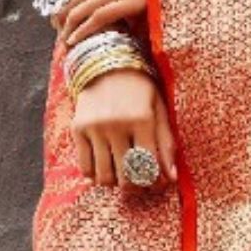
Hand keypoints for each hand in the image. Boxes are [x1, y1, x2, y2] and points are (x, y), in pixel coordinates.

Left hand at [51, 0, 150, 45]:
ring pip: (79, 12)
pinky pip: (97, 19)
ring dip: (68, 28)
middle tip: (57, 31)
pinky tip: (75, 39)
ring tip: (64, 41)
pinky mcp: (127, 3)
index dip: (60, 2)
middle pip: (70, 1)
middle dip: (60, 18)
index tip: (57, 13)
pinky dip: (83, 30)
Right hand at [72, 66, 177, 186]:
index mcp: (142, 119)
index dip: (153, 181)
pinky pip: (85, 167)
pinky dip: (95, 176)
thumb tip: (172, 177)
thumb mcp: (158, 109)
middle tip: (137, 182)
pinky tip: (104, 168)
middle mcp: (117, 125)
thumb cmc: (140, 89)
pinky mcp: (78, 129)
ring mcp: (95, 128)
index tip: (155, 182)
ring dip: (115, 183)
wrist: (107, 64)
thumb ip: (166, 143)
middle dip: (135, 186)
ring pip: (104, 176)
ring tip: (121, 175)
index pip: (148, 166)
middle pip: (126, 176)